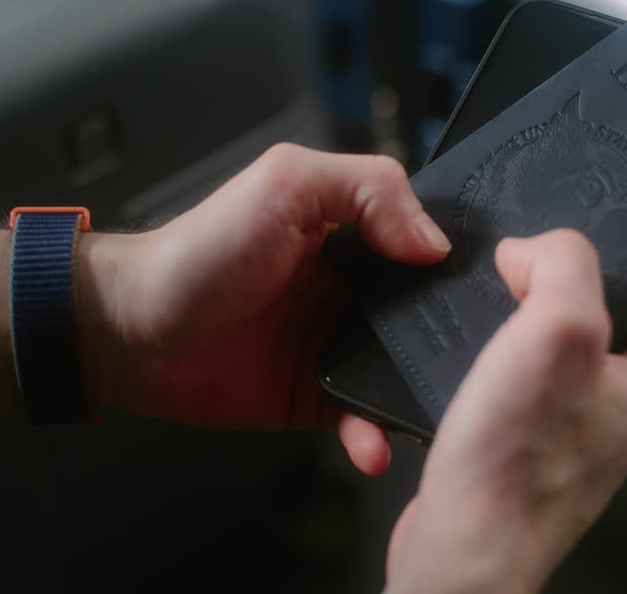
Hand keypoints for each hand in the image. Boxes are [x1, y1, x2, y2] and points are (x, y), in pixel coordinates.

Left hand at [79, 144, 450, 474]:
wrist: (132, 331)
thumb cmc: (196, 250)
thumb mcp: (284, 184)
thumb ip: (368, 190)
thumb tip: (433, 241)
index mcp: (351, 227)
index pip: (426, 238)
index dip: (459, 259)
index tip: (495, 285)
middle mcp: (351, 286)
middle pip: (426, 311)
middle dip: (455, 336)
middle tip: (483, 359)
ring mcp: (335, 342)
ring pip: (402, 369)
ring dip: (421, 393)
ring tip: (436, 409)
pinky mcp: (316, 394)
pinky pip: (362, 419)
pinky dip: (374, 435)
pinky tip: (374, 443)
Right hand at [385, 230, 626, 593]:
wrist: (458, 554)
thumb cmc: (512, 472)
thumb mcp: (555, 333)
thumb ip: (562, 267)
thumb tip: (535, 249)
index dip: (579, 267)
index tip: (539, 266)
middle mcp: (611, 413)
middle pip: (572, 318)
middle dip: (527, 305)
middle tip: (501, 314)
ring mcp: (562, 435)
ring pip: (528, 354)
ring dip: (492, 343)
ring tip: (477, 358)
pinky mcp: (514, 450)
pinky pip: (496, 390)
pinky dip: (471, 379)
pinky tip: (458, 388)